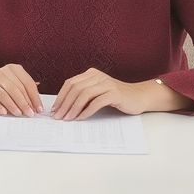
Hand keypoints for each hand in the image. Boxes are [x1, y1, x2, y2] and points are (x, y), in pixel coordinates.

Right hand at [0, 64, 41, 115]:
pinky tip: (4, 112)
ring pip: (4, 95)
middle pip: (16, 89)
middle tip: (30, 113)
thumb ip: (27, 89)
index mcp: (13, 69)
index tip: (38, 108)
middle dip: (25, 103)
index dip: (34, 97)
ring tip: (19, 114)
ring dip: (13, 106)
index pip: (27, 83)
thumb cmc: (4, 82)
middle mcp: (2, 73)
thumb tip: (37, 103)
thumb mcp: (16, 79)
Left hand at [51, 69, 190, 119]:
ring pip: (84, 95)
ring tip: (67, 119)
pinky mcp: (114, 93)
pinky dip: (86, 111)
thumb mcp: (97, 92)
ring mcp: (106, 83)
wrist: (139, 97)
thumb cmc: (116, 97)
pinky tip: (81, 118)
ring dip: (73, 108)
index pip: (70, 83)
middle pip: (75, 89)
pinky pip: (96, 102)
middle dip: (64, 104)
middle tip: (58, 116)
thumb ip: (84, 95)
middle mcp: (97, 76)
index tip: (54, 109)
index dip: (60, 96)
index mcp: (91, 74)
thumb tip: (63, 107)